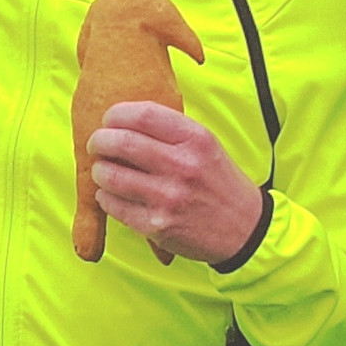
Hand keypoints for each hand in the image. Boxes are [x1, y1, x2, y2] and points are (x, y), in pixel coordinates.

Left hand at [87, 101, 262, 264]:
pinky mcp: (157, 226)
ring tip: (104, 171)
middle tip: (96, 145)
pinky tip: (111, 194)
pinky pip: (113, 205)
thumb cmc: (218, 182)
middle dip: (98, 141)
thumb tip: (120, 120)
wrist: (248, 232)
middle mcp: (182, 166)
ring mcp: (168, 198)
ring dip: (99, 171)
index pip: (143, 114)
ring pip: (110, 175)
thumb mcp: (205, 145)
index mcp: (195, 140)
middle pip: (120, 142)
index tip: (109, 120)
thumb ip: (168, 130)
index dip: (116, 114)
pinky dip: (105, 197)